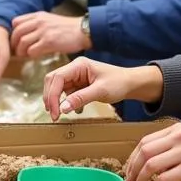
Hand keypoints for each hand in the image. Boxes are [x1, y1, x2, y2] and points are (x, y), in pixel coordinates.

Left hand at [11, 11, 88, 58]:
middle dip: (14, 44)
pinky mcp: (49, 41)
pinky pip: (32, 50)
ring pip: (22, 42)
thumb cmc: (68, 28)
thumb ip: (37, 24)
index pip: (16, 22)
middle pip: (17, 33)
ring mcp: (44, 31)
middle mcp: (39, 21)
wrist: (84, 30)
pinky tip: (35, 56)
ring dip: (21, 51)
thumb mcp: (50, 20)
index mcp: (38, 16)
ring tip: (25, 55)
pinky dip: (30, 55)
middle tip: (17, 51)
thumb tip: (24, 35)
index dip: (13, 32)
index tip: (16, 41)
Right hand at [43, 58, 162, 120]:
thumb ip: (80, 98)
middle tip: (54, 115)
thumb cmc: (118, 83)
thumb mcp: (100, 91)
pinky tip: (72, 111)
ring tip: (58, 115)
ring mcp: (75, 76)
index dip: (52, 95)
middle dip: (50, 98)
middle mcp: (74, 68)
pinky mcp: (77, 84)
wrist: (130, 83)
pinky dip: (64, 102)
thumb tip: (62, 108)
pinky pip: (65, 93)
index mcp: (78, 65)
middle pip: (52, 81)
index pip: (57, 78)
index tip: (54, 111)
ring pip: (56, 87)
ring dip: (56, 101)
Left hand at [122, 122, 180, 180]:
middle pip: (144, 152)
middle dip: (132, 170)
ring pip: (150, 165)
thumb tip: (147, 165)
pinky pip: (163, 179)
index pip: (144, 142)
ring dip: (139, 180)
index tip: (128, 172)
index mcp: (176, 129)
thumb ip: (170, 147)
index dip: (132, 158)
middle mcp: (179, 137)